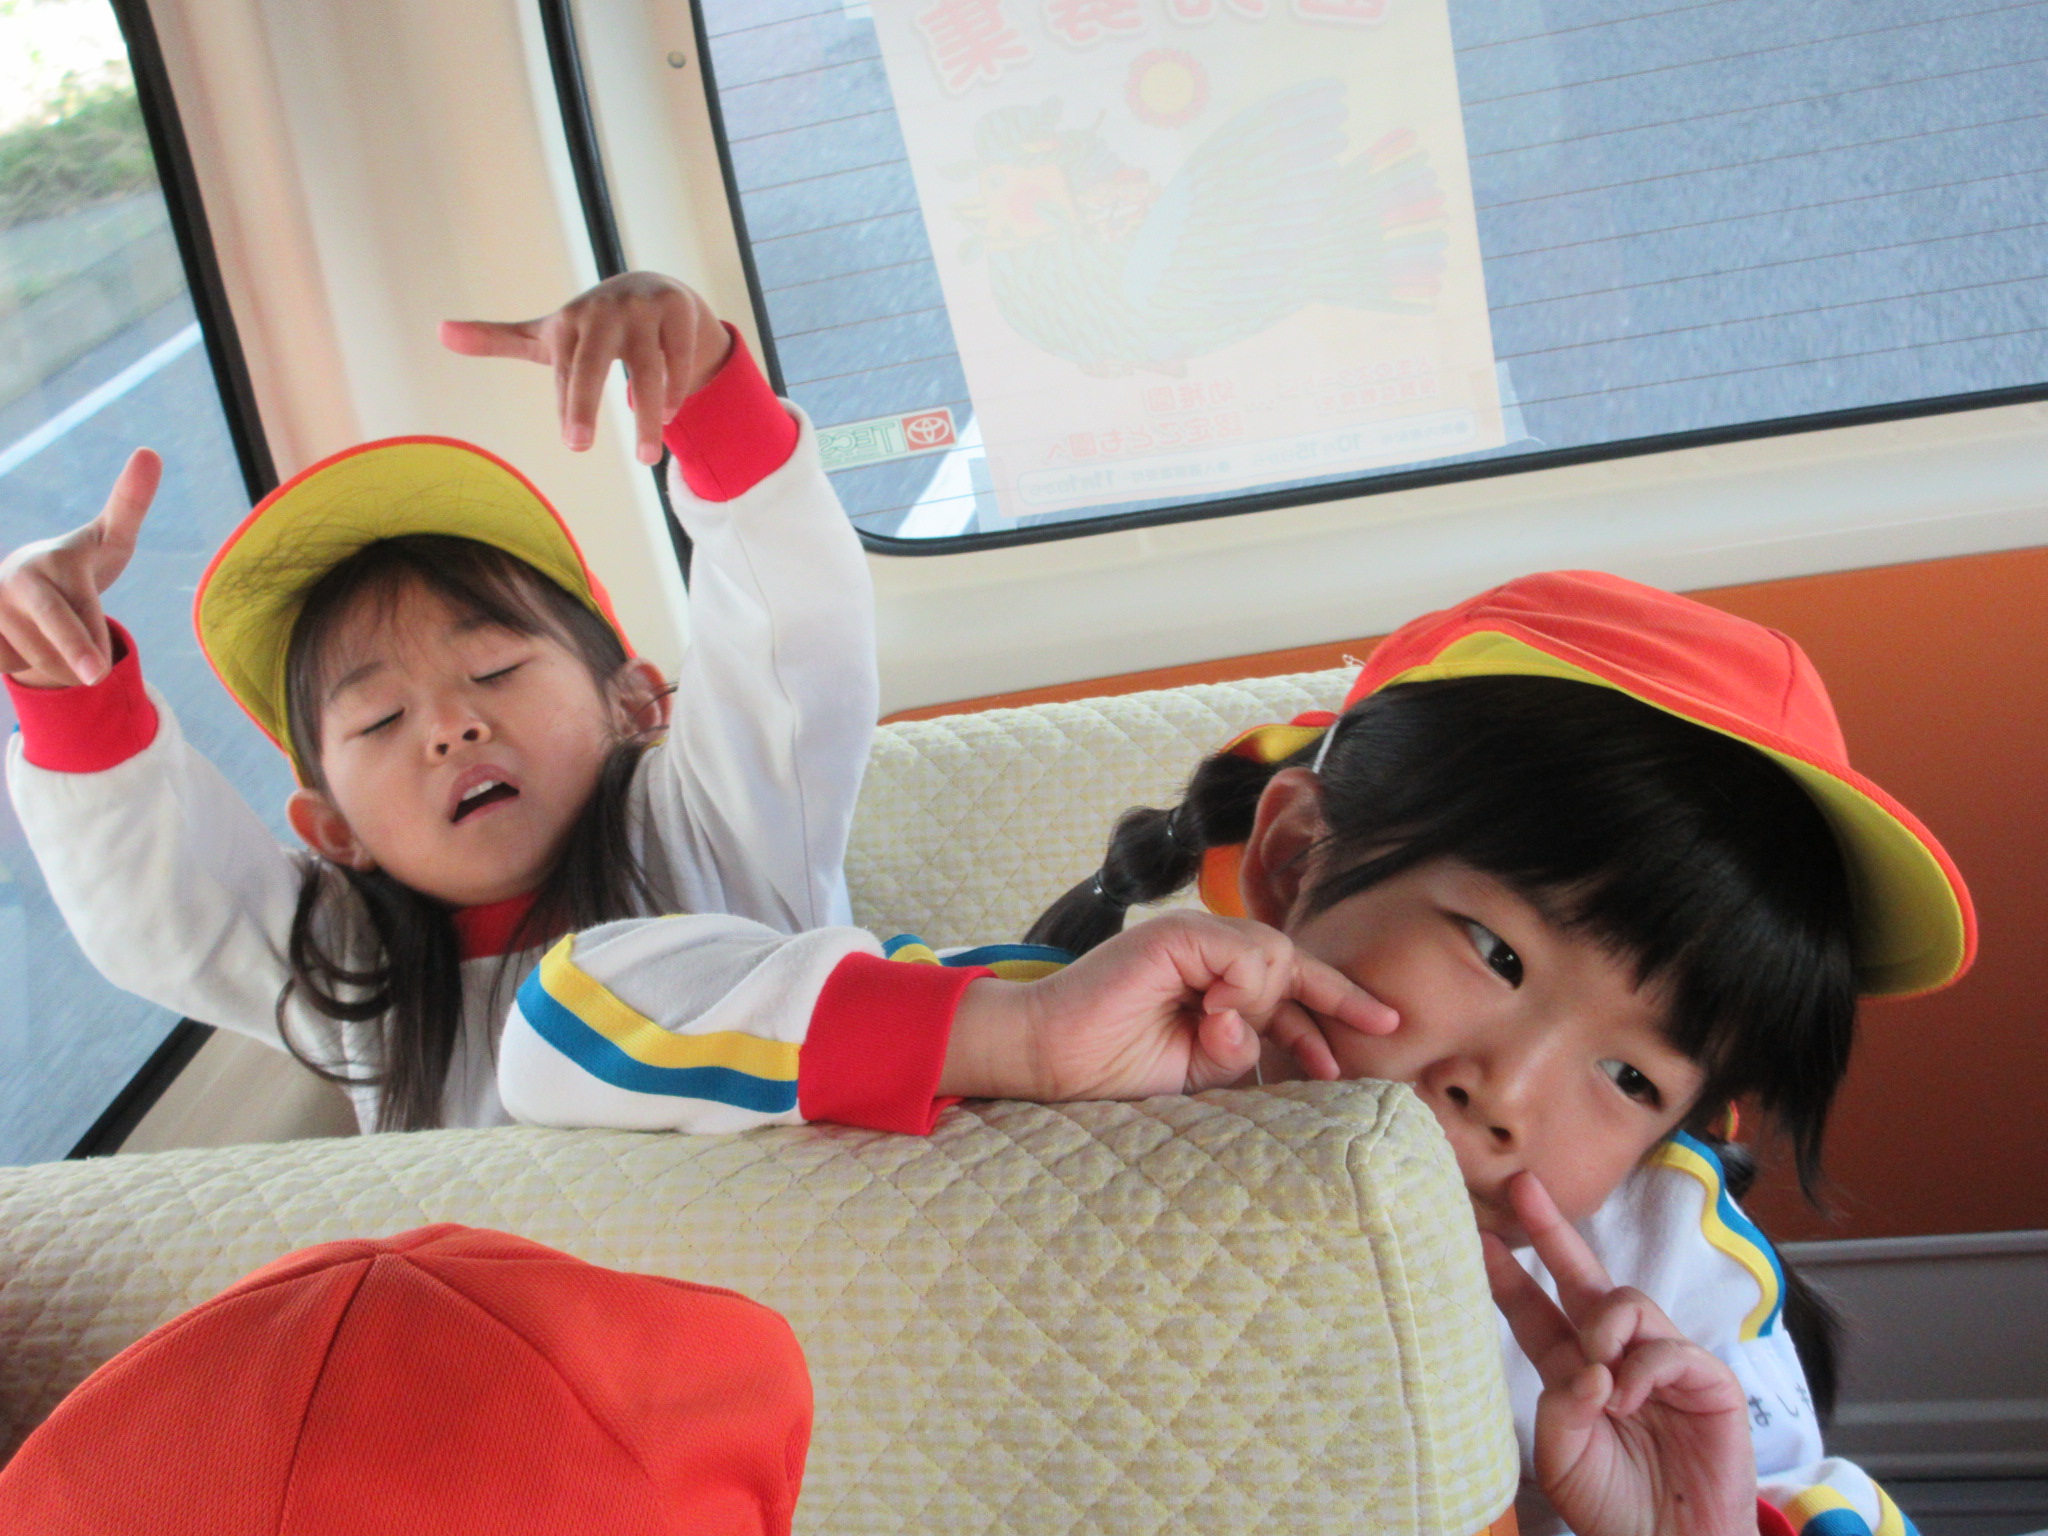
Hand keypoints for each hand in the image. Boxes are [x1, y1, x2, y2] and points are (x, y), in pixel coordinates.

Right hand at [0, 447, 158, 686]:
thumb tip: (150, 451)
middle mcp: (15, 580)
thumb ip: (130, 502)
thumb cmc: (80, 563)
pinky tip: (25, 640)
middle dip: (71, 660)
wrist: (28, 582)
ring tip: (64, 643)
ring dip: (58, 667)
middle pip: (52, 640)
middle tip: (96, 679)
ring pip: (33, 659)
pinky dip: (25, 663)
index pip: (76, 613)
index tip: (96, 672)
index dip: (86, 644)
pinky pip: (5, 662)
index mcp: (52, 561)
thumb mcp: (111, 538)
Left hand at [439, 272, 733, 465]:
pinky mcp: (677, 310)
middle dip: (583, 403)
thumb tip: (438, 331)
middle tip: (576, 447)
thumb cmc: (593, 327)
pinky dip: (674, 389)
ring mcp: (643, 308)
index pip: (567, 371)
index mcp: (570, 320)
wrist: (654, 290)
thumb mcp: (548, 335)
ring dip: (647, 415)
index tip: (574, 444)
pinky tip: (667, 416)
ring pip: (646, 367)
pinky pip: (676, 358)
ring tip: (646, 458)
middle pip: (592, 362)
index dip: (569, 407)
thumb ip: (497, 338)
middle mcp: (604, 311)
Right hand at [938, 910, 1396, 1100]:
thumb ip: (1237, 1052)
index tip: (1386, 1027)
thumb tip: (1261, 1037)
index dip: (1337, 1004)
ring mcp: (1189, 938)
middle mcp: (1206, 952)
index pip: (1291, 984)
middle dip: (1335, 999)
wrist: (1050, 1059)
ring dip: (1264, 1004)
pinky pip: (1240, 955)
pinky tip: (1210, 1015)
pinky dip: (1240, 988)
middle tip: (1370, 1033)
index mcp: (1214, 982)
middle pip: (1294, 962)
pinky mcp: (1172, 936)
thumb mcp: (1196, 1071)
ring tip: (1217, 1034)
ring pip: (1273, 955)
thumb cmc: (1112, 1067)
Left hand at [1484, 1173, 1755, 1535]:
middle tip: (1521, 1185)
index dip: (1507, 1273)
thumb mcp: (1563, 1456)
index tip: (1475, 1233)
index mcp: (1572, 1371)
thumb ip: (1563, 1405)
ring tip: (1599, 1375)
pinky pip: (1668, 1348)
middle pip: (1581, 1277)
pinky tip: (1629, 1399)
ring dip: (1602, 1328)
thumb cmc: (1614, 1505)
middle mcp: (1614, 1355)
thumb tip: (1590, 1367)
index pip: (1534, 1309)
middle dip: (1551, 1229)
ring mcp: (1661, 1363)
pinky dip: (1643, 1370)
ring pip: (1626, 1301)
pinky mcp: (1706, 1381)